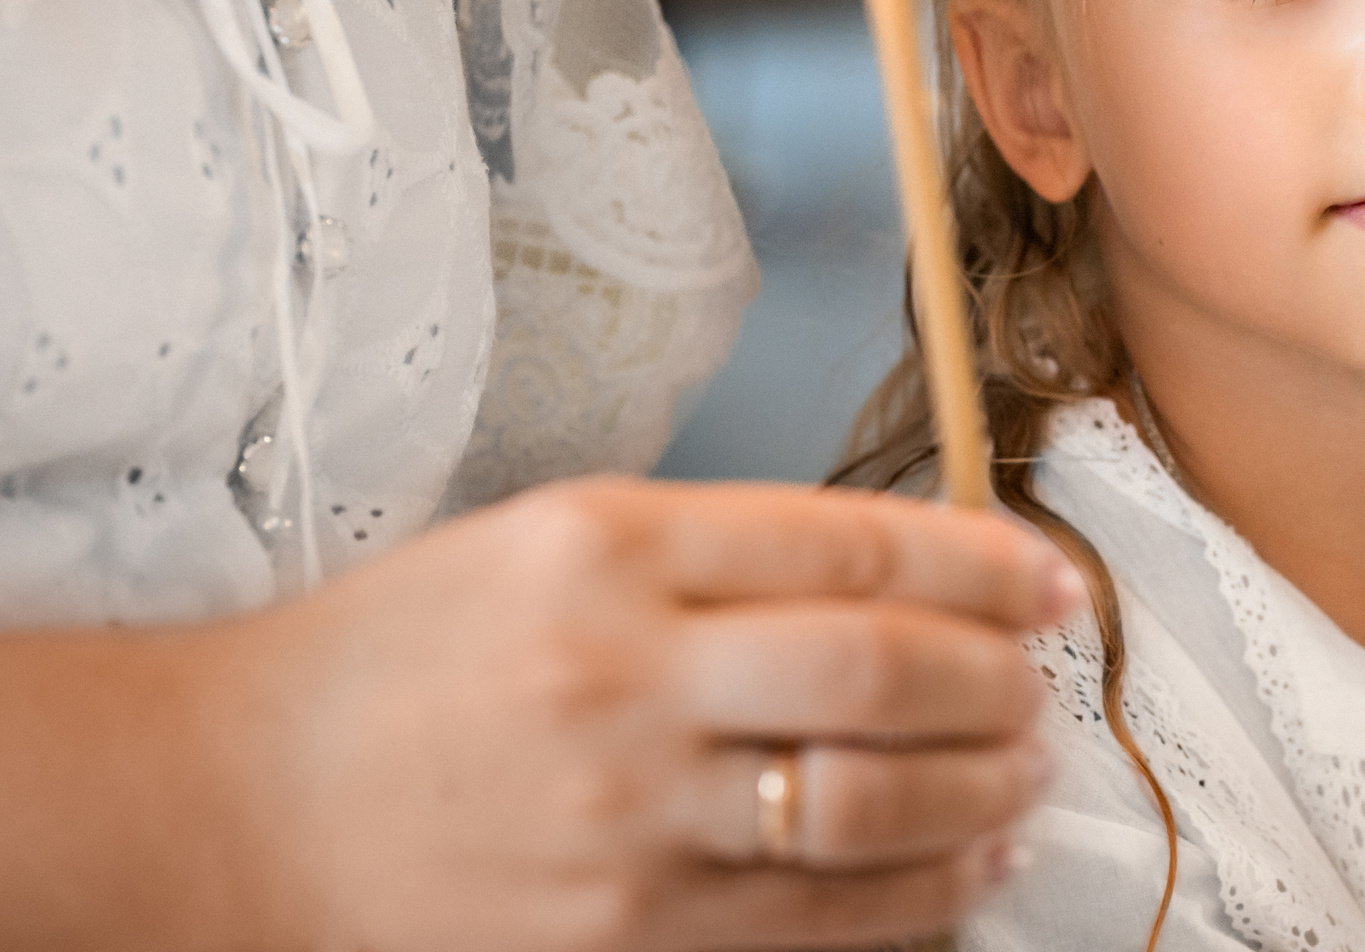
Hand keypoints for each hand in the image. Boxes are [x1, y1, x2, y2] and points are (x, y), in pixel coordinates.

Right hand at [239, 478, 1078, 950]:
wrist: (227, 803)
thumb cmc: (397, 660)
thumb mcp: (547, 541)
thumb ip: (720, 552)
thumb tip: (901, 578)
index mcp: (609, 547)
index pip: (853, 542)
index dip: (983, 561)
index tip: (1049, 579)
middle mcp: (623, 674)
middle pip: (879, 670)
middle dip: (996, 680)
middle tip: (1041, 684)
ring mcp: (621, 818)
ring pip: (866, 805)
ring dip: (980, 790)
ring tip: (1023, 774)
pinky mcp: (615, 935)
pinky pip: (810, 921)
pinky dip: (916, 895)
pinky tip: (964, 869)